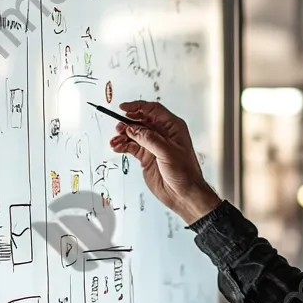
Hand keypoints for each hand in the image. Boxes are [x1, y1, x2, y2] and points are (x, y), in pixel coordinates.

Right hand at [107, 100, 220, 224]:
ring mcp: (153, 146)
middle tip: (119, 127)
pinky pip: (131, 146)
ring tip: (116, 140)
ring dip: (123, 135)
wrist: (184, 194)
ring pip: (134, 134)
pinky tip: (117, 147)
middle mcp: (163, 134)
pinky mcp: (146, 156)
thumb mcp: (167, 152)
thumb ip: (149, 139)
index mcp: (173, 127)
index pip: (153, 110)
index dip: (138, 107)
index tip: (124, 108)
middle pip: (141, 121)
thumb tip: (134, 129)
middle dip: (128, 122)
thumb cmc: (186, 173)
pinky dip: (123, 146)